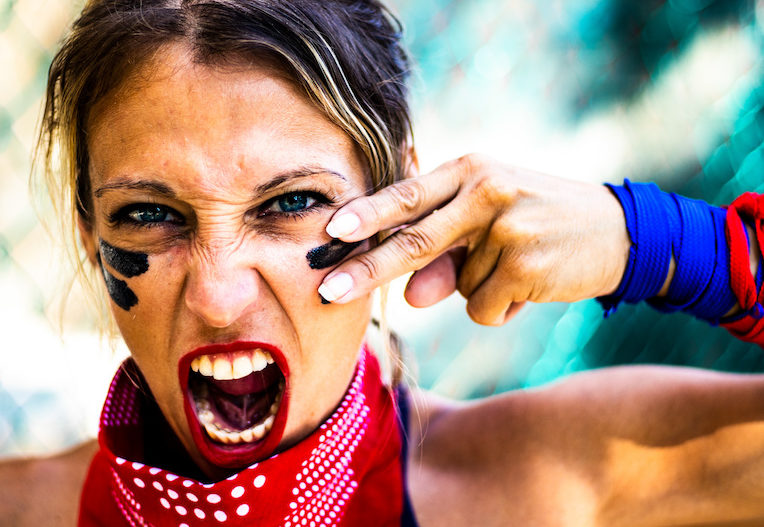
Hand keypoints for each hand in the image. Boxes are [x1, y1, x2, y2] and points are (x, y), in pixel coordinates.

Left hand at [318, 154, 630, 325]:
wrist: (619, 232)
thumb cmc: (541, 222)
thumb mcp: (491, 225)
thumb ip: (445, 256)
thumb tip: (411, 299)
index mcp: (471, 169)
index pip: (408, 194)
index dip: (367, 213)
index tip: (331, 230)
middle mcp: (486, 190)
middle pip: (413, 239)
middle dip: (367, 269)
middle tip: (328, 290)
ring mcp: (507, 225)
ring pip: (456, 287)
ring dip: (478, 290)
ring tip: (519, 265)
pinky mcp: (526, 262)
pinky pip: (482, 308)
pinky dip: (499, 309)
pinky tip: (531, 285)